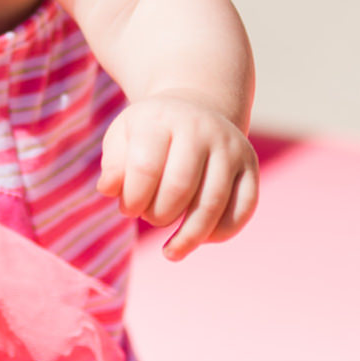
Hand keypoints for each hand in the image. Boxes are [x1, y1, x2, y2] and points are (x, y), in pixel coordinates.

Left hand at [97, 92, 258, 259]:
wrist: (194, 110)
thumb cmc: (151, 133)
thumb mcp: (124, 137)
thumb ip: (112, 163)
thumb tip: (108, 189)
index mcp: (162, 119)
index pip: (145, 167)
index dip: (132, 199)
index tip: (127, 209)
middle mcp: (200, 128)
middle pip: (180, 187)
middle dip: (158, 216)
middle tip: (148, 217)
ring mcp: (230, 146)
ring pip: (213, 203)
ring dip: (189, 236)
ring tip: (171, 250)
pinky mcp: (251, 165)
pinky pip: (242, 209)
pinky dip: (220, 234)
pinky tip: (200, 238)